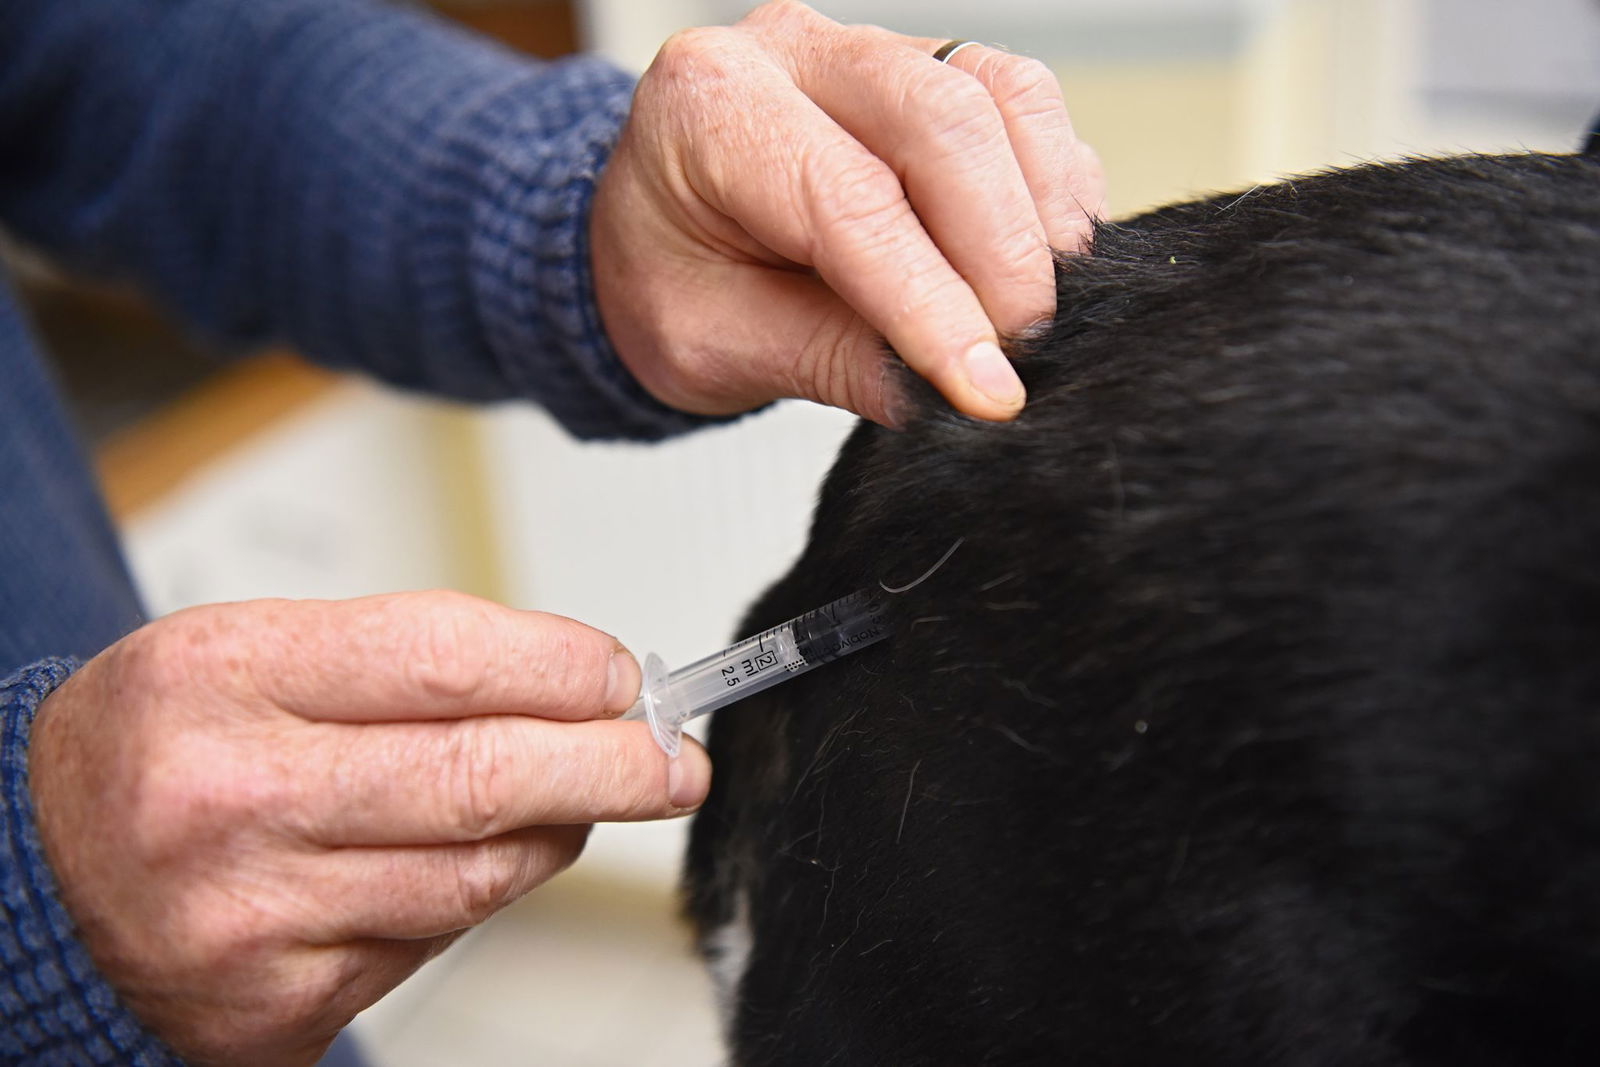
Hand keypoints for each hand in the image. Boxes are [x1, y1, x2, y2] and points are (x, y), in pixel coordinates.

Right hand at [28, 592, 707, 1065]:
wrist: (37, 876)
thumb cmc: (162, 747)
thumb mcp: (251, 654)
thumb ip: (406, 664)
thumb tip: (575, 687)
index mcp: (226, 677)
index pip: (444, 659)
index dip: (563, 667)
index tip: (620, 675)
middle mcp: (233, 799)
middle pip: (480, 776)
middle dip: (612, 765)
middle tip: (677, 759)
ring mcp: (254, 916)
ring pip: (476, 875)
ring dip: (557, 832)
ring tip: (585, 799)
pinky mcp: (276, 1002)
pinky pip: (431, 941)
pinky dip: (479, 894)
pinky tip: (476, 860)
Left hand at [591, 0, 1103, 426]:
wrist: (659, 237)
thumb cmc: (671, 279)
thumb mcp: (717, 346)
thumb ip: (831, 362)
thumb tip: (945, 396)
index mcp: (710, 106)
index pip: (849, 200)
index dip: (931, 300)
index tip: (987, 385)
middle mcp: (794, 52)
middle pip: (943, 121)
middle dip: (1003, 252)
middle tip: (1024, 353)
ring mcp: (871, 47)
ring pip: (1000, 96)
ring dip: (1041, 213)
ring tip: (1039, 314)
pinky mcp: (932, 66)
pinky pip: (1023, 103)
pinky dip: (1050, 188)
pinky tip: (1043, 263)